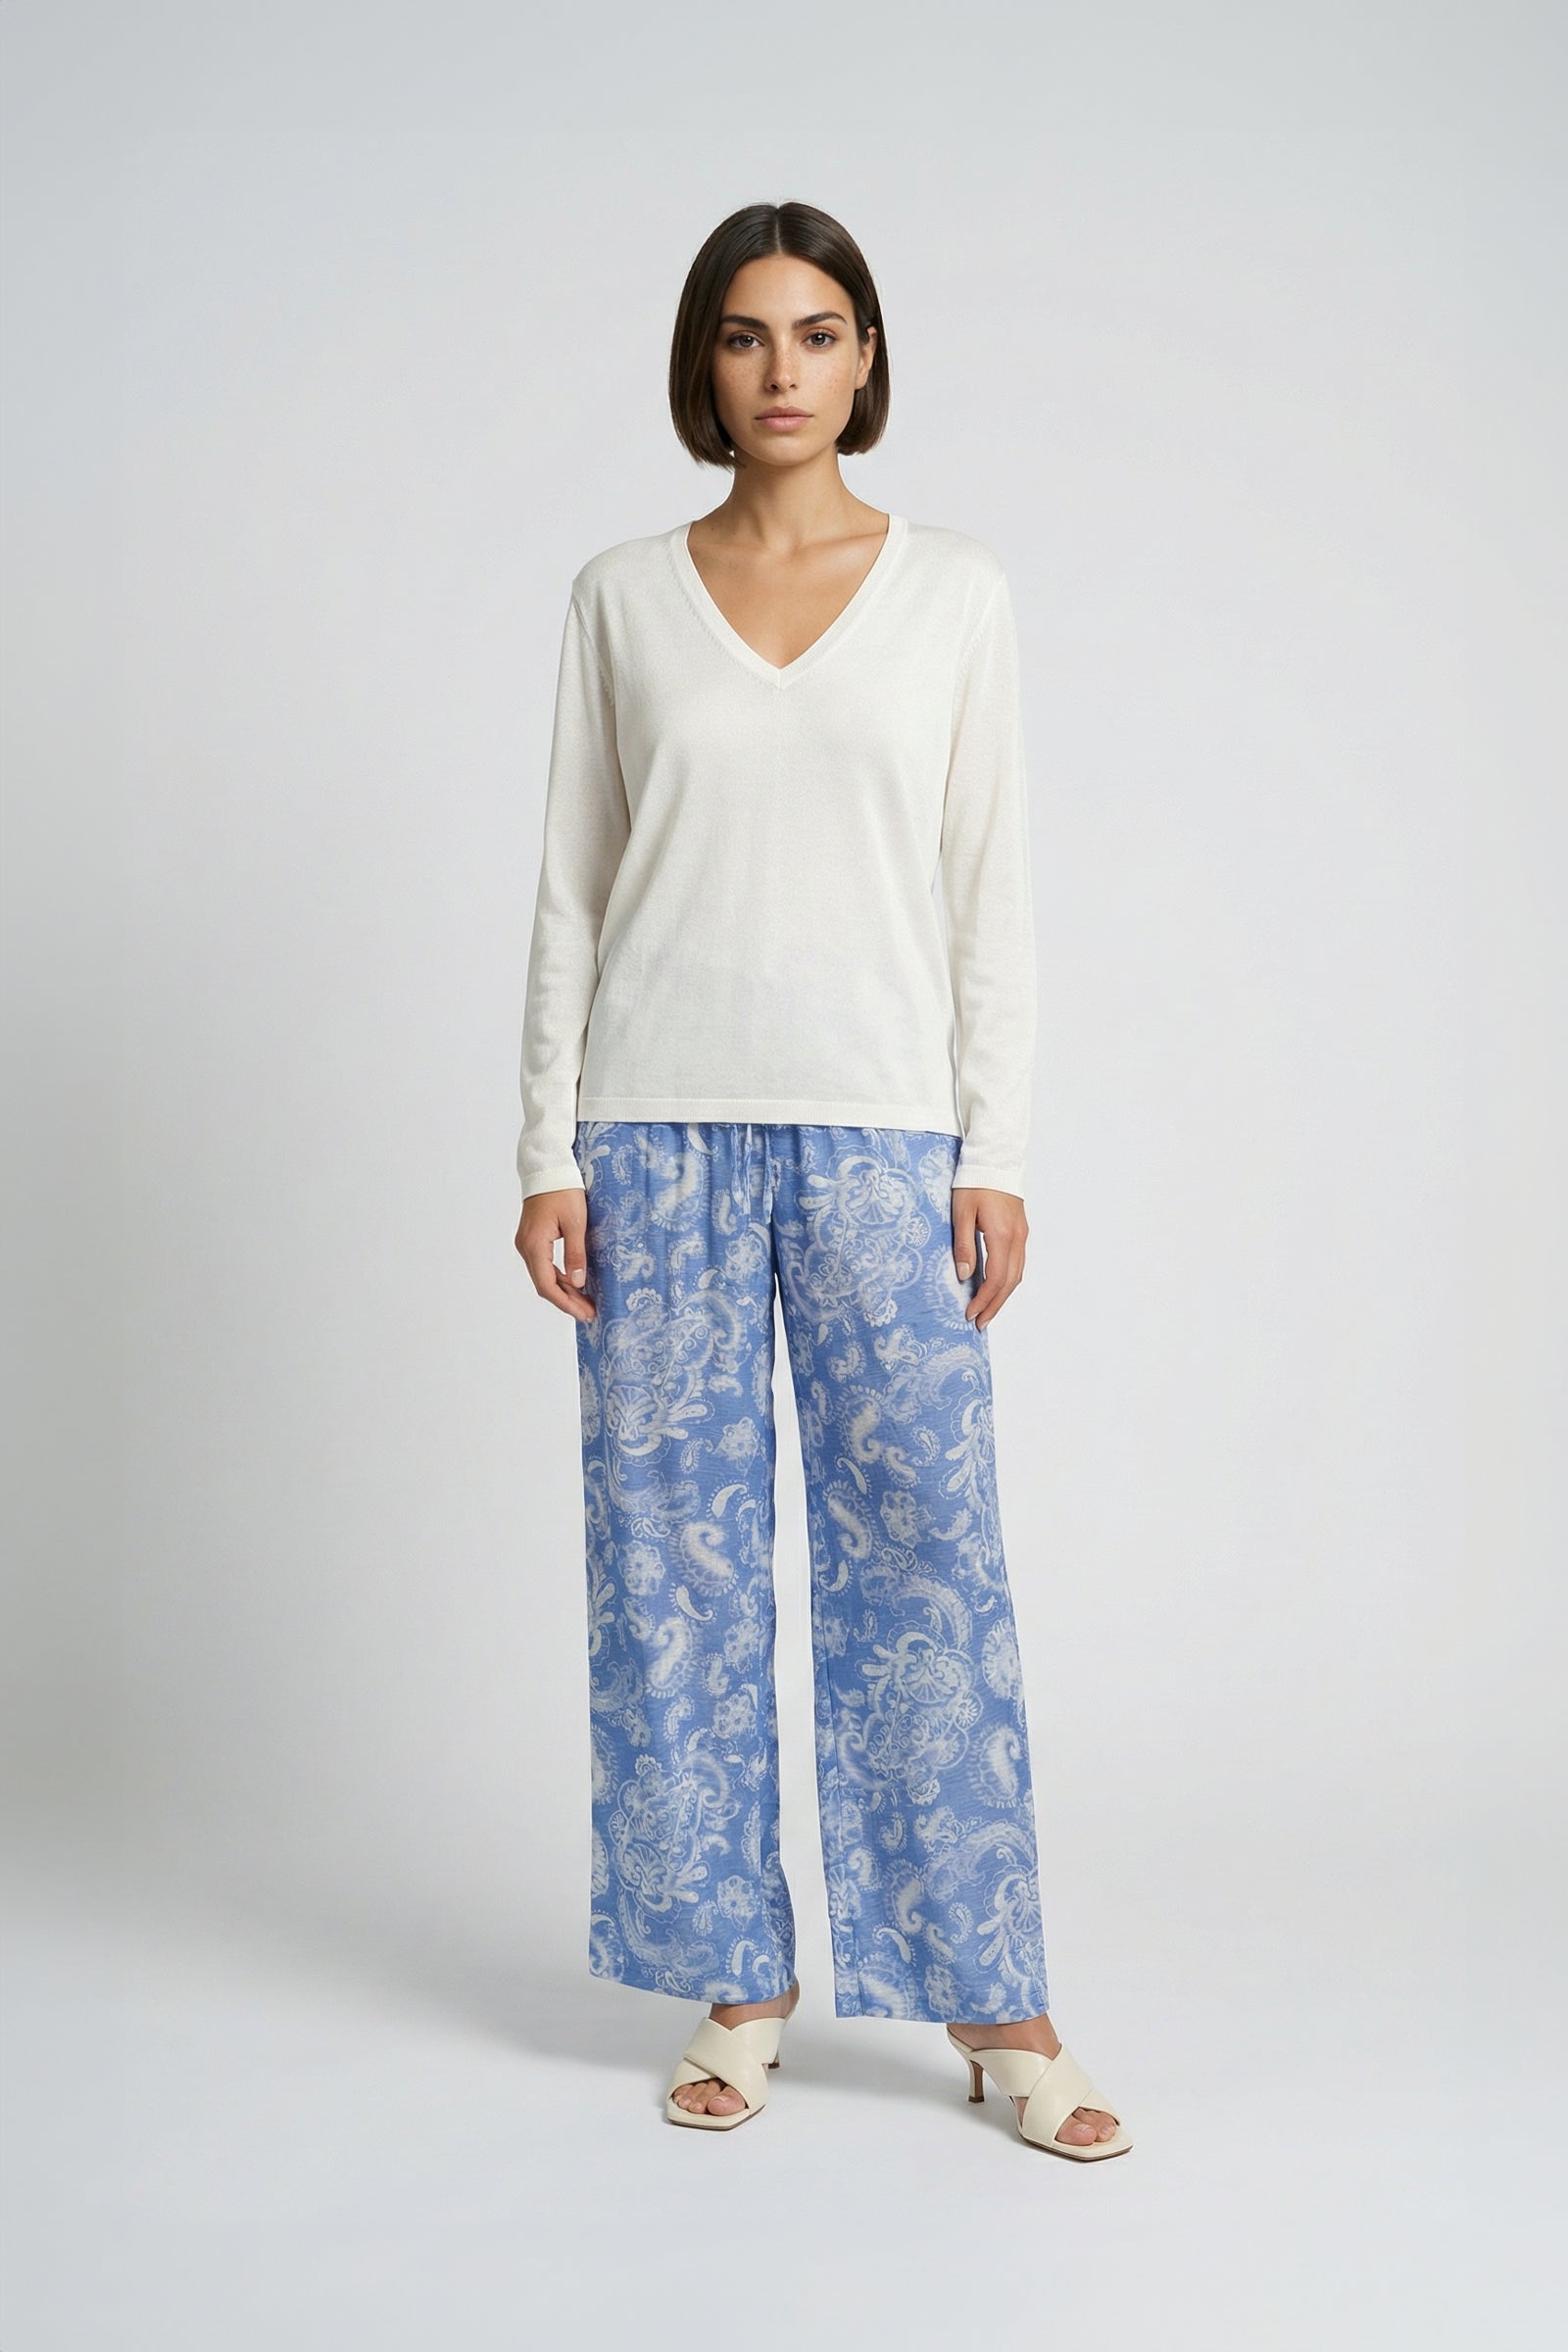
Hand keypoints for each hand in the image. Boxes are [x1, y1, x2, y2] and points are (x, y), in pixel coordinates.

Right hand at [515, 1187, 595, 1320]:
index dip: (566, 1303)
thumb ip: (576, 1254)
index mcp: (534, 1244)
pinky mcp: (531, 1239)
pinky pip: (543, 1265)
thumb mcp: (576, 1222)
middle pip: (544, 1284)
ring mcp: (526, 1243)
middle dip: (567, 1301)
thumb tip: (578, 1283)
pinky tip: (574, 1283)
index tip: (584, 1313)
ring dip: (563, 1290)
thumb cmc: (563, 1191)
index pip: (547, 1285)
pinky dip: (558, 1277)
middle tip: (589, 1312)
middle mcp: (525, 1247)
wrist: (547, 1169)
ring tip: (585, 1302)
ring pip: (543, 1276)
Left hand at [952, 1186, 1026, 1327]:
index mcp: (1001, 1235)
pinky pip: (1018, 1263)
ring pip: (1017, 1274)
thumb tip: (966, 1276)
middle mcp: (1017, 1238)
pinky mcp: (1020, 1230)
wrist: (995, 1159)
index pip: (996, 1279)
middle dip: (995, 1305)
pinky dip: (1008, 1280)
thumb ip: (963, 1245)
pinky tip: (996, 1286)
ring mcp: (1021, 1234)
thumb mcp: (961, 1213)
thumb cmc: (974, 1183)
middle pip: (1010, 1282)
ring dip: (1003, 1295)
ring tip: (987, 1310)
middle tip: (980, 1322)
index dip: (984, 1300)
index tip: (970, 1314)